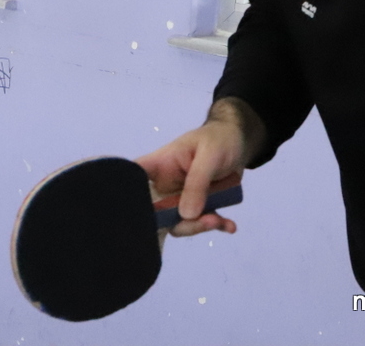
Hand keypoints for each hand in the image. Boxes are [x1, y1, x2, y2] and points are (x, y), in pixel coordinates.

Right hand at [136, 98, 261, 236]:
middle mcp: (165, 185)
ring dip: (199, 226)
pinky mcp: (199, 206)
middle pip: (156, 212)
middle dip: (177, 223)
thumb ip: (197, 183)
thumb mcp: (209, 155)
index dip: (126, 195)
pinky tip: (229, 225)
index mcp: (160, 165)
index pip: (134, 177)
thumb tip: (186, 215)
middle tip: (203, 221)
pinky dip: (216, 225)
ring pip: (180, 222)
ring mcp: (181, 198)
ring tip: (219, 221)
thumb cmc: (218, 140)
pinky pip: (202, 222)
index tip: (131, 212)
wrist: (238, 142)